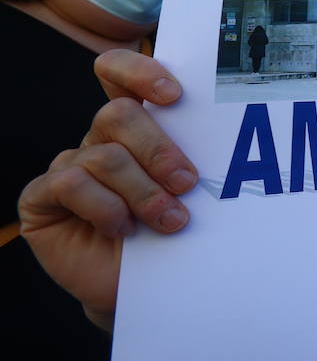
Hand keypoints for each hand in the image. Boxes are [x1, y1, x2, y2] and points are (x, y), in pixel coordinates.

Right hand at [18, 50, 193, 330]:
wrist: (151, 289)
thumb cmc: (175, 232)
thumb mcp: (189, 190)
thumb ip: (194, 155)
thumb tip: (231, 130)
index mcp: (134, 127)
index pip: (119, 73)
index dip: (140, 71)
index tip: (174, 95)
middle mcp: (98, 140)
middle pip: (119, 114)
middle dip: (159, 149)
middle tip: (188, 183)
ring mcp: (68, 167)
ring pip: (104, 155)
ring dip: (143, 191)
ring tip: (170, 220)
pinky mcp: (41, 199)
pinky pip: (69, 183)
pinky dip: (105, 206)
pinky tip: (123, 228)